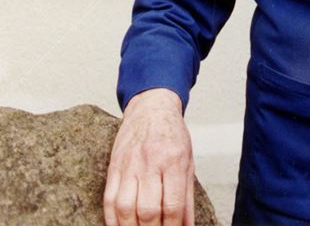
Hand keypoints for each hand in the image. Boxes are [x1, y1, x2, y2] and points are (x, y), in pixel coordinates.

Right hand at [103, 88, 194, 225]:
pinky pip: (109, 199)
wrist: (151, 108)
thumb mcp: (188, 161)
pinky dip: (112, 220)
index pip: (172, 205)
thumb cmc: (172, 136)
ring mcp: (129, 165)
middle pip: (147, 210)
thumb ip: (187, 197)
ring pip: (125, 208)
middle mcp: (150, 163)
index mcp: (173, 161)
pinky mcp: (114, 167)